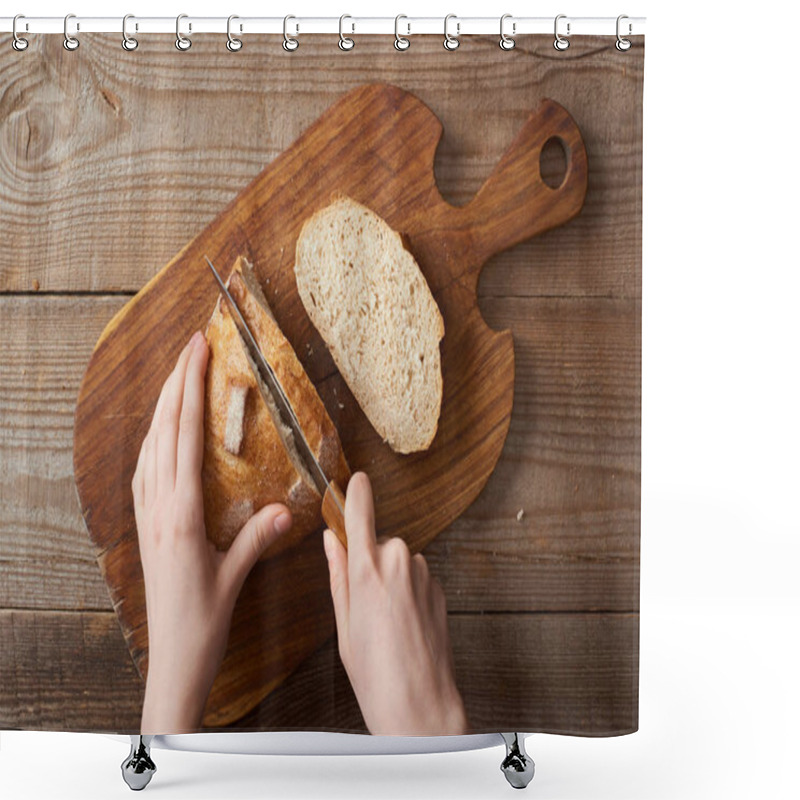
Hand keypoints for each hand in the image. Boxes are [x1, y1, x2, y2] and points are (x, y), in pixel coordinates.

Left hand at [133, 331, 292, 733]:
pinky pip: (146, 467)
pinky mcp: (146, 524)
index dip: (191, 391)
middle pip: (163, 430)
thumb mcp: (235, 577)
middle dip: (176, 383)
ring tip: (180, 376)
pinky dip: (156, 437)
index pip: (185, 437)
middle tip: (192, 346)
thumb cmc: (203, 620)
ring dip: (164, 406)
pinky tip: (164, 432)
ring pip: (150, 445)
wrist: (172, 657)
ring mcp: (147, 514)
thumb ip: (259, 538)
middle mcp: (158, 507)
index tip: (199, 353)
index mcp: (180, 514)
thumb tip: (289, 508)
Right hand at [322, 472, 468, 734]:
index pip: (361, 514)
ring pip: (399, 560)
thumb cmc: (375, 673)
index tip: (356, 479)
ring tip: (387, 622)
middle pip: (380, 543)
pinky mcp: (439, 586)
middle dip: (371, 562)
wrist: (421, 704)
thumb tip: (332, 541)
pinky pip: (416, 576)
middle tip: (365, 605)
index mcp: (366, 571)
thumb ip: (338, 575)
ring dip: (392, 579)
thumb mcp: (344, 624)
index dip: (357, 493)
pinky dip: (409, 590)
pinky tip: (405, 624)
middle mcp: (398, 563)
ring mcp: (423, 574)